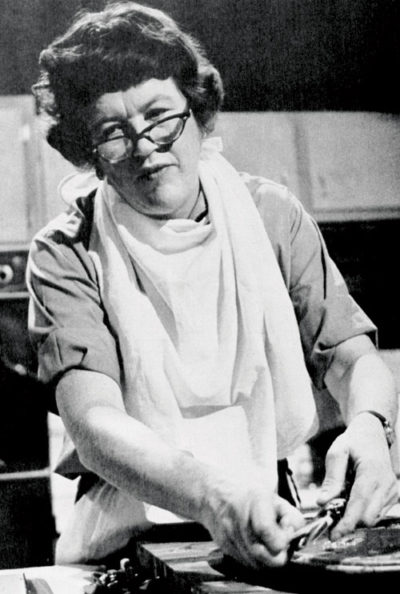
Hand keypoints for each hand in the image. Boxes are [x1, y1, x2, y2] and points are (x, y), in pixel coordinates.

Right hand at [200, 473, 304, 568]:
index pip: (269, 531)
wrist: (211, 493)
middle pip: (269, 558)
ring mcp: (231, 537)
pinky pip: (248, 564)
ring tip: (267, 539)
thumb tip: (299, 536)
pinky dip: (256, 558)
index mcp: (255, 500)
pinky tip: (255, 542)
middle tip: (281, 539)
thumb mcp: (272, 495)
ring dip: (269, 557)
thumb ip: (291, 516)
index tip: (287, 530)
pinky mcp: (225, 548)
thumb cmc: (244, 491)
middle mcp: (240, 520)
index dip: (284, 537)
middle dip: (281, 552)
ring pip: (260, 566)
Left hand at [317, 412, 397, 538]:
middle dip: (349, 521)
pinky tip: (353, 498)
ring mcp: (392, 491)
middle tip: (331, 514)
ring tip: (342, 502)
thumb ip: (332, 479)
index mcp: (372, 473)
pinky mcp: (393, 495)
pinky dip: (364, 511)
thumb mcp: (337, 453)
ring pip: (374, 518)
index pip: (359, 506)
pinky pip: (378, 512)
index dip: (346, 523)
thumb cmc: (353, 442)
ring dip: (356, 516)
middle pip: (368, 517)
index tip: (333, 535)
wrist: (373, 434)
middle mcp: (387, 484)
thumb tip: (323, 503)